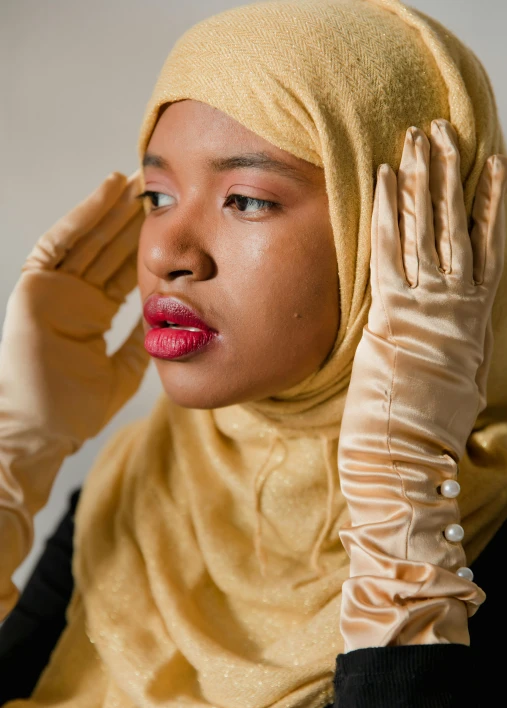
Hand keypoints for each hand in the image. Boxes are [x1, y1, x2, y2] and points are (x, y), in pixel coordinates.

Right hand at [0, 170, 149, 618]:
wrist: (43, 430)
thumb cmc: (76, 410)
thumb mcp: (125, 369)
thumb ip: (142, 342)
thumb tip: (173, 321)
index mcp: (94, 313)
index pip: (124, 268)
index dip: (147, 243)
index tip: (174, 219)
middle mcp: (75, 296)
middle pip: (108, 247)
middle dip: (133, 217)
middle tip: (162, 186)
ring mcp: (54, 289)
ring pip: (88, 238)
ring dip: (112, 208)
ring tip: (139, 180)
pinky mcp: (34, 287)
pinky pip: (59, 243)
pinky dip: (83, 217)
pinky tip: (107, 194)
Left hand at [337, 120, 506, 649]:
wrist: (407, 465)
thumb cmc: (424, 437)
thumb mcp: (448, 386)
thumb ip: (447, 351)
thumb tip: (441, 339)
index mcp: (471, 322)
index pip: (486, 249)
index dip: (489, 204)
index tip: (490, 165)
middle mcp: (456, 308)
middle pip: (458, 228)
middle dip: (452, 176)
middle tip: (446, 131)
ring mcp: (427, 308)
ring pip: (430, 231)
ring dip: (425, 181)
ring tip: (422, 138)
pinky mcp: (393, 315)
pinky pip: (391, 254)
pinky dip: (390, 214)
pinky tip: (386, 179)